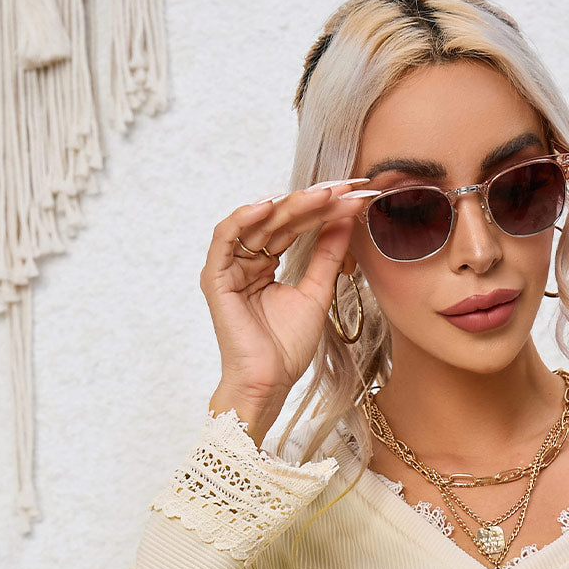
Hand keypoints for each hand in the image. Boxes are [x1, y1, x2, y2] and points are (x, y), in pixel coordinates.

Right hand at [198, 180, 377, 409]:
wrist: (269, 381)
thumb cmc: (287, 347)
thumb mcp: (317, 292)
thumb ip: (327, 255)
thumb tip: (345, 217)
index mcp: (266, 264)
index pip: (294, 227)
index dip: (323, 211)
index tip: (353, 196)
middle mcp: (246, 261)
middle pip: (278, 221)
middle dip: (311, 203)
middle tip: (342, 188)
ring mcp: (229, 267)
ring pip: (257, 223)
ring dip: (289, 206)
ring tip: (320, 195)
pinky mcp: (215, 277)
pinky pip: (225, 238)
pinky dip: (244, 219)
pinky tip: (270, 207)